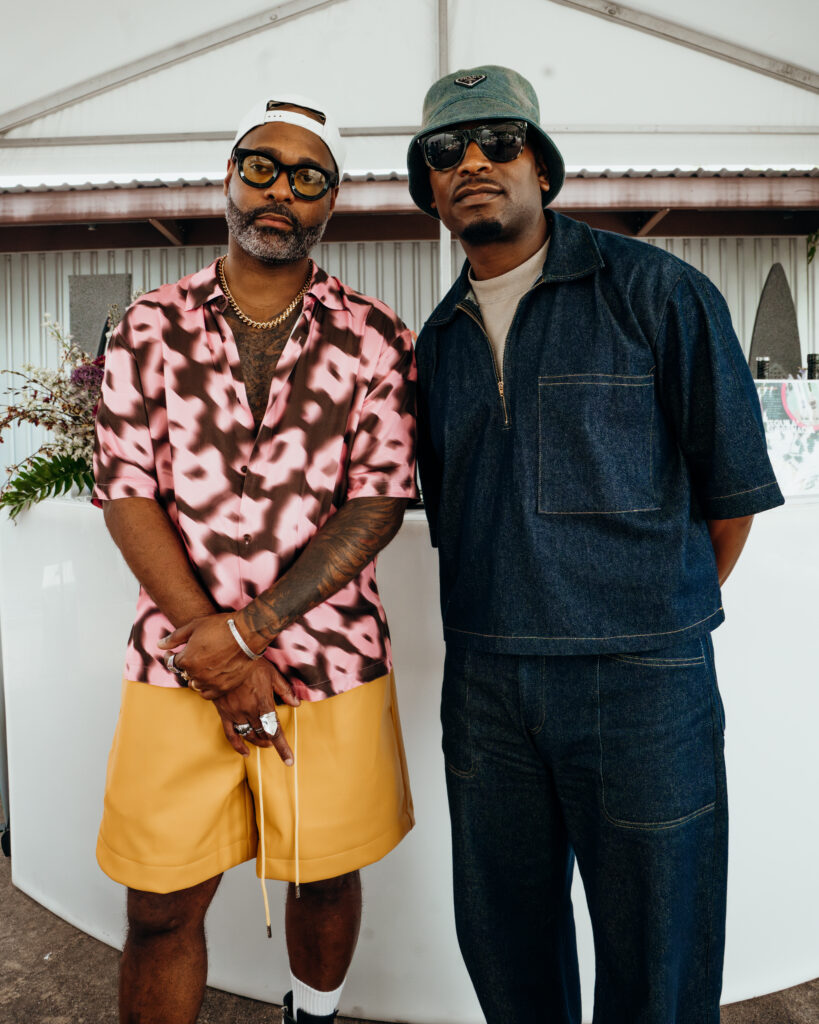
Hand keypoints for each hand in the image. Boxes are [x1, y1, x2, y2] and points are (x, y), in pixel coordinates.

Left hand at [158, 611, 273, 698]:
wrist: (247, 634)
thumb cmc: (221, 627)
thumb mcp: (194, 626)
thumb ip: (174, 638)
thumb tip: (159, 645)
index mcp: (186, 660)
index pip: (171, 663)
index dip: (170, 657)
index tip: (173, 653)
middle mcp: (196, 674)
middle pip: (184, 674)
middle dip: (185, 665)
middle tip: (194, 656)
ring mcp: (210, 682)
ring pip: (195, 684)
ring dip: (195, 677)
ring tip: (202, 667)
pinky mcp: (224, 687)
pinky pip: (208, 694)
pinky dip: (206, 687)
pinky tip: (209, 678)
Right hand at [213, 661, 297, 762]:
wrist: (224, 658)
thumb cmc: (251, 664)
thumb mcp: (272, 674)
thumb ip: (284, 690)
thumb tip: (296, 704)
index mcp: (263, 703)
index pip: (275, 731)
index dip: (282, 747)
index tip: (289, 760)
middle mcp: (250, 711)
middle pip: (263, 734)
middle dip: (270, 741)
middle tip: (275, 742)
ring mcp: (236, 713)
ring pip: (249, 735)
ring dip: (258, 742)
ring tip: (264, 743)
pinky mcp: (224, 713)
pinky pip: (230, 734)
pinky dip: (237, 745)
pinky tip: (244, 751)